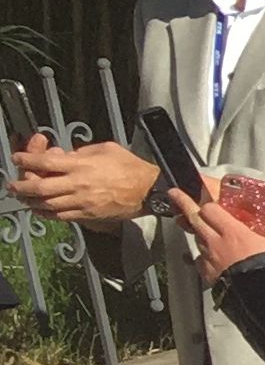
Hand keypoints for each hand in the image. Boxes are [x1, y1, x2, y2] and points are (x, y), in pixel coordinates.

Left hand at [13, 138, 157, 223]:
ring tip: (23, 197)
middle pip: (39, 187)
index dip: (26, 159)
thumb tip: (65, 157)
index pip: (45, 163)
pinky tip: (41, 209)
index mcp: (81, 165)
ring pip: (47, 204)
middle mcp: (78, 185)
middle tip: (12, 184)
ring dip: (30, 201)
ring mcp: (83, 202)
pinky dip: (47, 213)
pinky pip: (61, 216)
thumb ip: (81, 152)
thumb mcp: (105, 149)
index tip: (18, 158)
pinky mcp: (89, 214)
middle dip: (21, 185)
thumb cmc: (131, 166)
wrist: (150, 189)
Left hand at [167, 179, 264, 280]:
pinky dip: (204, 256)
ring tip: (204, 230)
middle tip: (175, 194)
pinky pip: (201, 260)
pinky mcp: (209, 275)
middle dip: (183, 204)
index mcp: (233, 231)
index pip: (210, 209)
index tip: (199, 194)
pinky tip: (211, 257)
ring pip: (197, 239)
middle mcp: (216, 243)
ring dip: (199, 232)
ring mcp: (209, 259)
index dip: (206, 201)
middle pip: (193, 218)